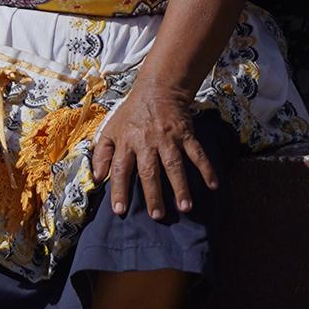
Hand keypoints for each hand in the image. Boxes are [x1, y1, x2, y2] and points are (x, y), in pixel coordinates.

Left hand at [93, 87, 216, 220]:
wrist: (156, 91)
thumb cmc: (130, 115)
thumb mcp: (109, 131)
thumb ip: (101, 155)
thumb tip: (96, 178)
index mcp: (126, 143)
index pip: (120, 170)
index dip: (118, 190)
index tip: (119, 210)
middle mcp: (146, 143)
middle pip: (149, 172)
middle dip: (153, 194)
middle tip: (157, 216)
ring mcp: (168, 139)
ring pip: (174, 165)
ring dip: (180, 187)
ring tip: (185, 207)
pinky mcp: (185, 135)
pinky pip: (197, 154)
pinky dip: (206, 169)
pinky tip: (213, 185)